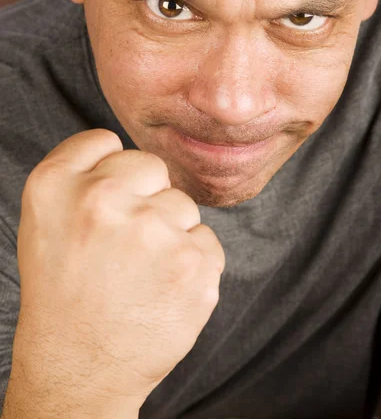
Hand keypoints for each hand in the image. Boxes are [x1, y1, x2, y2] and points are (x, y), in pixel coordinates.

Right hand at [7, 129, 225, 417]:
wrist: (79, 369)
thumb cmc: (63, 291)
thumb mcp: (44, 220)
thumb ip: (79, 171)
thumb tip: (123, 148)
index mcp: (56, 185)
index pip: (104, 141)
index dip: (109, 173)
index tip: (105, 203)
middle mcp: (102, 199)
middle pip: (151, 166)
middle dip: (145, 197)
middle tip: (124, 243)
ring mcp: (151, 231)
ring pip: (183, 205)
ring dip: (170, 233)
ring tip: (140, 272)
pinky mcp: (193, 265)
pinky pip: (207, 241)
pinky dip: (192, 263)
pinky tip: (163, 288)